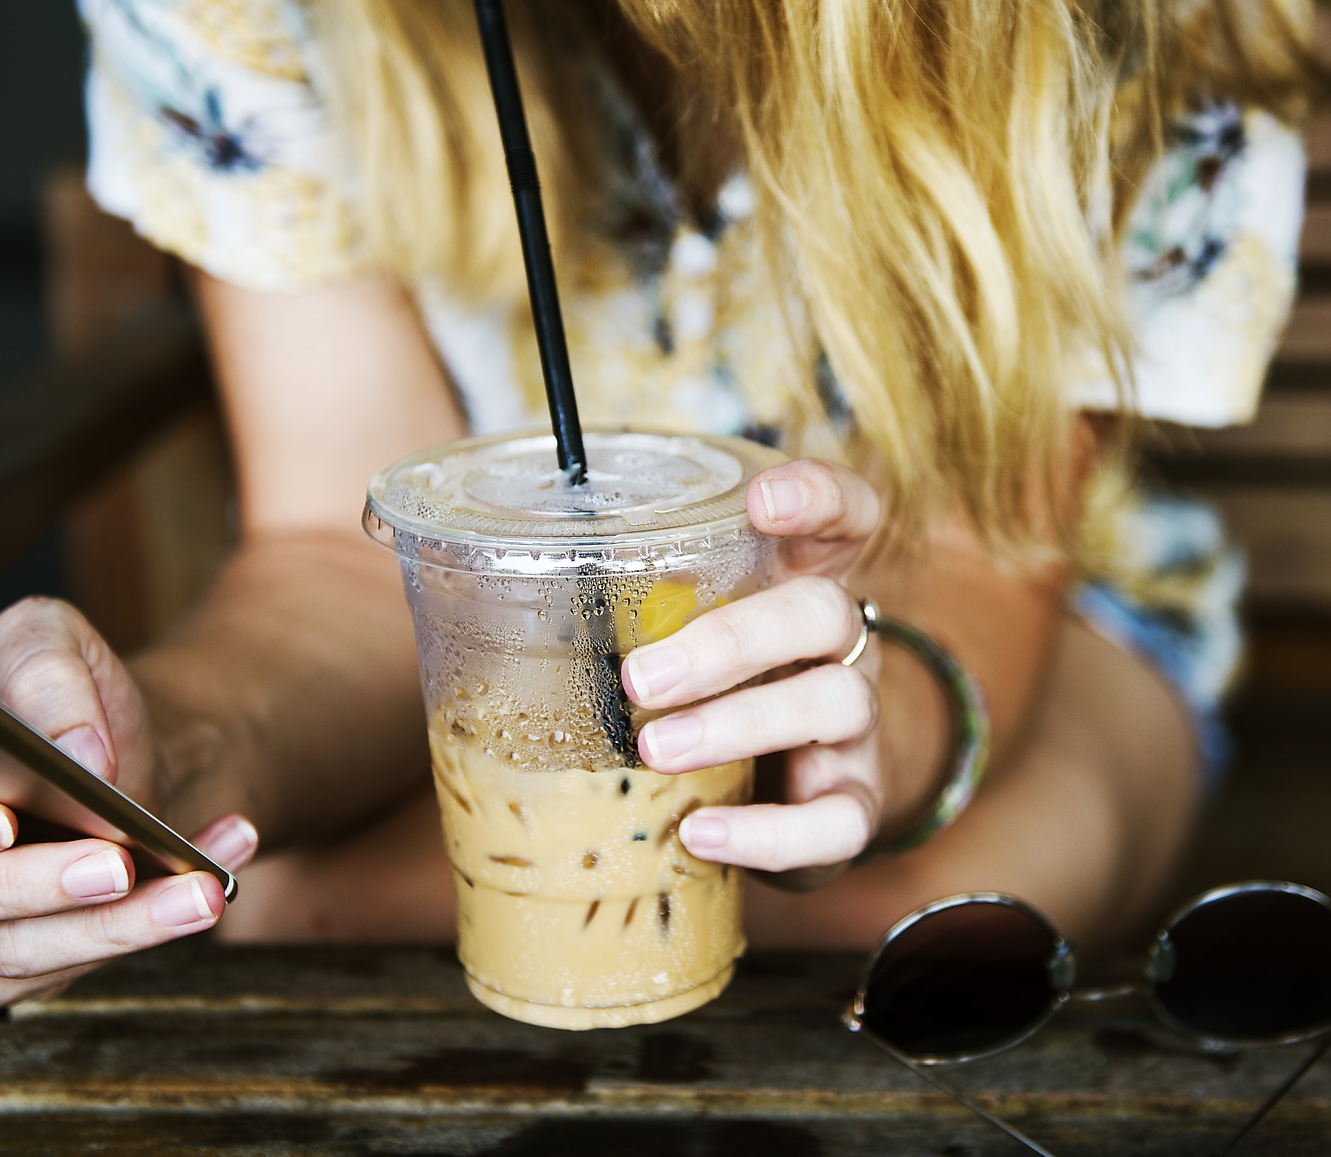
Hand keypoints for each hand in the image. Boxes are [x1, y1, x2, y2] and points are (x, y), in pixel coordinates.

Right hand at [0, 597, 258, 1003]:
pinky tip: (211, 882)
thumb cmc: (63, 695)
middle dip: (30, 882)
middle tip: (114, 860)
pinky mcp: (10, 966)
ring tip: (195, 889)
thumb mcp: (52, 639)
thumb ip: (47, 669)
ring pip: (6, 949)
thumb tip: (76, 751)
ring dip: (111, 924)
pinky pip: (68, 966)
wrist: (125, 750)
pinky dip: (150, 926)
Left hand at [621, 459, 886, 881]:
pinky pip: (838, 820)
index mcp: (799, 582)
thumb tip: (474, 583)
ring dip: (738, 725)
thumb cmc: (711, 690)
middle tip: (640, 676)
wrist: (785, 792)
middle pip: (822, 612)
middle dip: (731, 640)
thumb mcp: (682, 633)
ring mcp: (856, 725)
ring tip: (655, 750)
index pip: (844, 515)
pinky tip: (700, 833)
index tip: (761, 501)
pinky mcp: (854, 803)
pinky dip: (769, 831)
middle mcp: (840, 645)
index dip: (817, 497)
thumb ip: (624, 604)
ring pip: (835, 704)